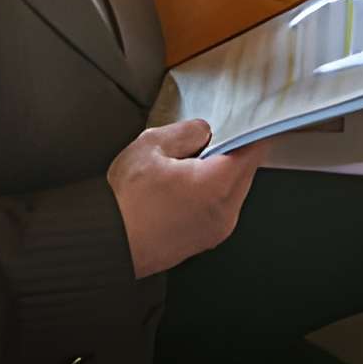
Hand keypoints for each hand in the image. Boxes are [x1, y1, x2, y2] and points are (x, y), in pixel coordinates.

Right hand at [107, 119, 266, 277]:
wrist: (109, 244)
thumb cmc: (125, 203)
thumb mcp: (151, 146)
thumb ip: (186, 131)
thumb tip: (203, 131)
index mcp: (217, 185)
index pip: (252, 150)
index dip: (251, 130)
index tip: (246, 120)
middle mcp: (225, 212)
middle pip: (246, 171)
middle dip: (231, 152)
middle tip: (203, 142)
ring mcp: (217, 230)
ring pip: (234, 190)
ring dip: (221, 174)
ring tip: (184, 168)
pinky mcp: (205, 240)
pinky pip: (221, 208)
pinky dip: (211, 194)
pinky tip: (182, 189)